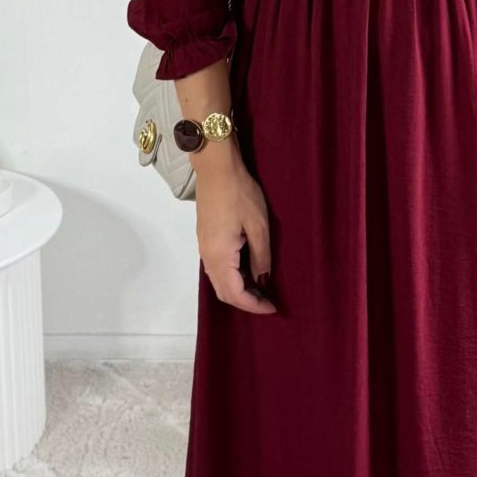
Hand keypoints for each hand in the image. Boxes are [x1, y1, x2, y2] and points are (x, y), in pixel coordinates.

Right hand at [194, 140, 276, 313]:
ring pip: (218, 281)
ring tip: (261, 287)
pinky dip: (232, 277)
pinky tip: (248, 269)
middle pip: (223, 292)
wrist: (216, 168)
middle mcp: (208, 256)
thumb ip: (261, 256)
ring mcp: (204, 247)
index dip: (254, 305)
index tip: (273, 307)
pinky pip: (217, 268)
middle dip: (245, 301)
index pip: (235, 294)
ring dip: (238, 289)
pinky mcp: (205, 238)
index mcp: (220, 257)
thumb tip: (263, 279)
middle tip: (268, 300)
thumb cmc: (239, 194)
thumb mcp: (259, 226)